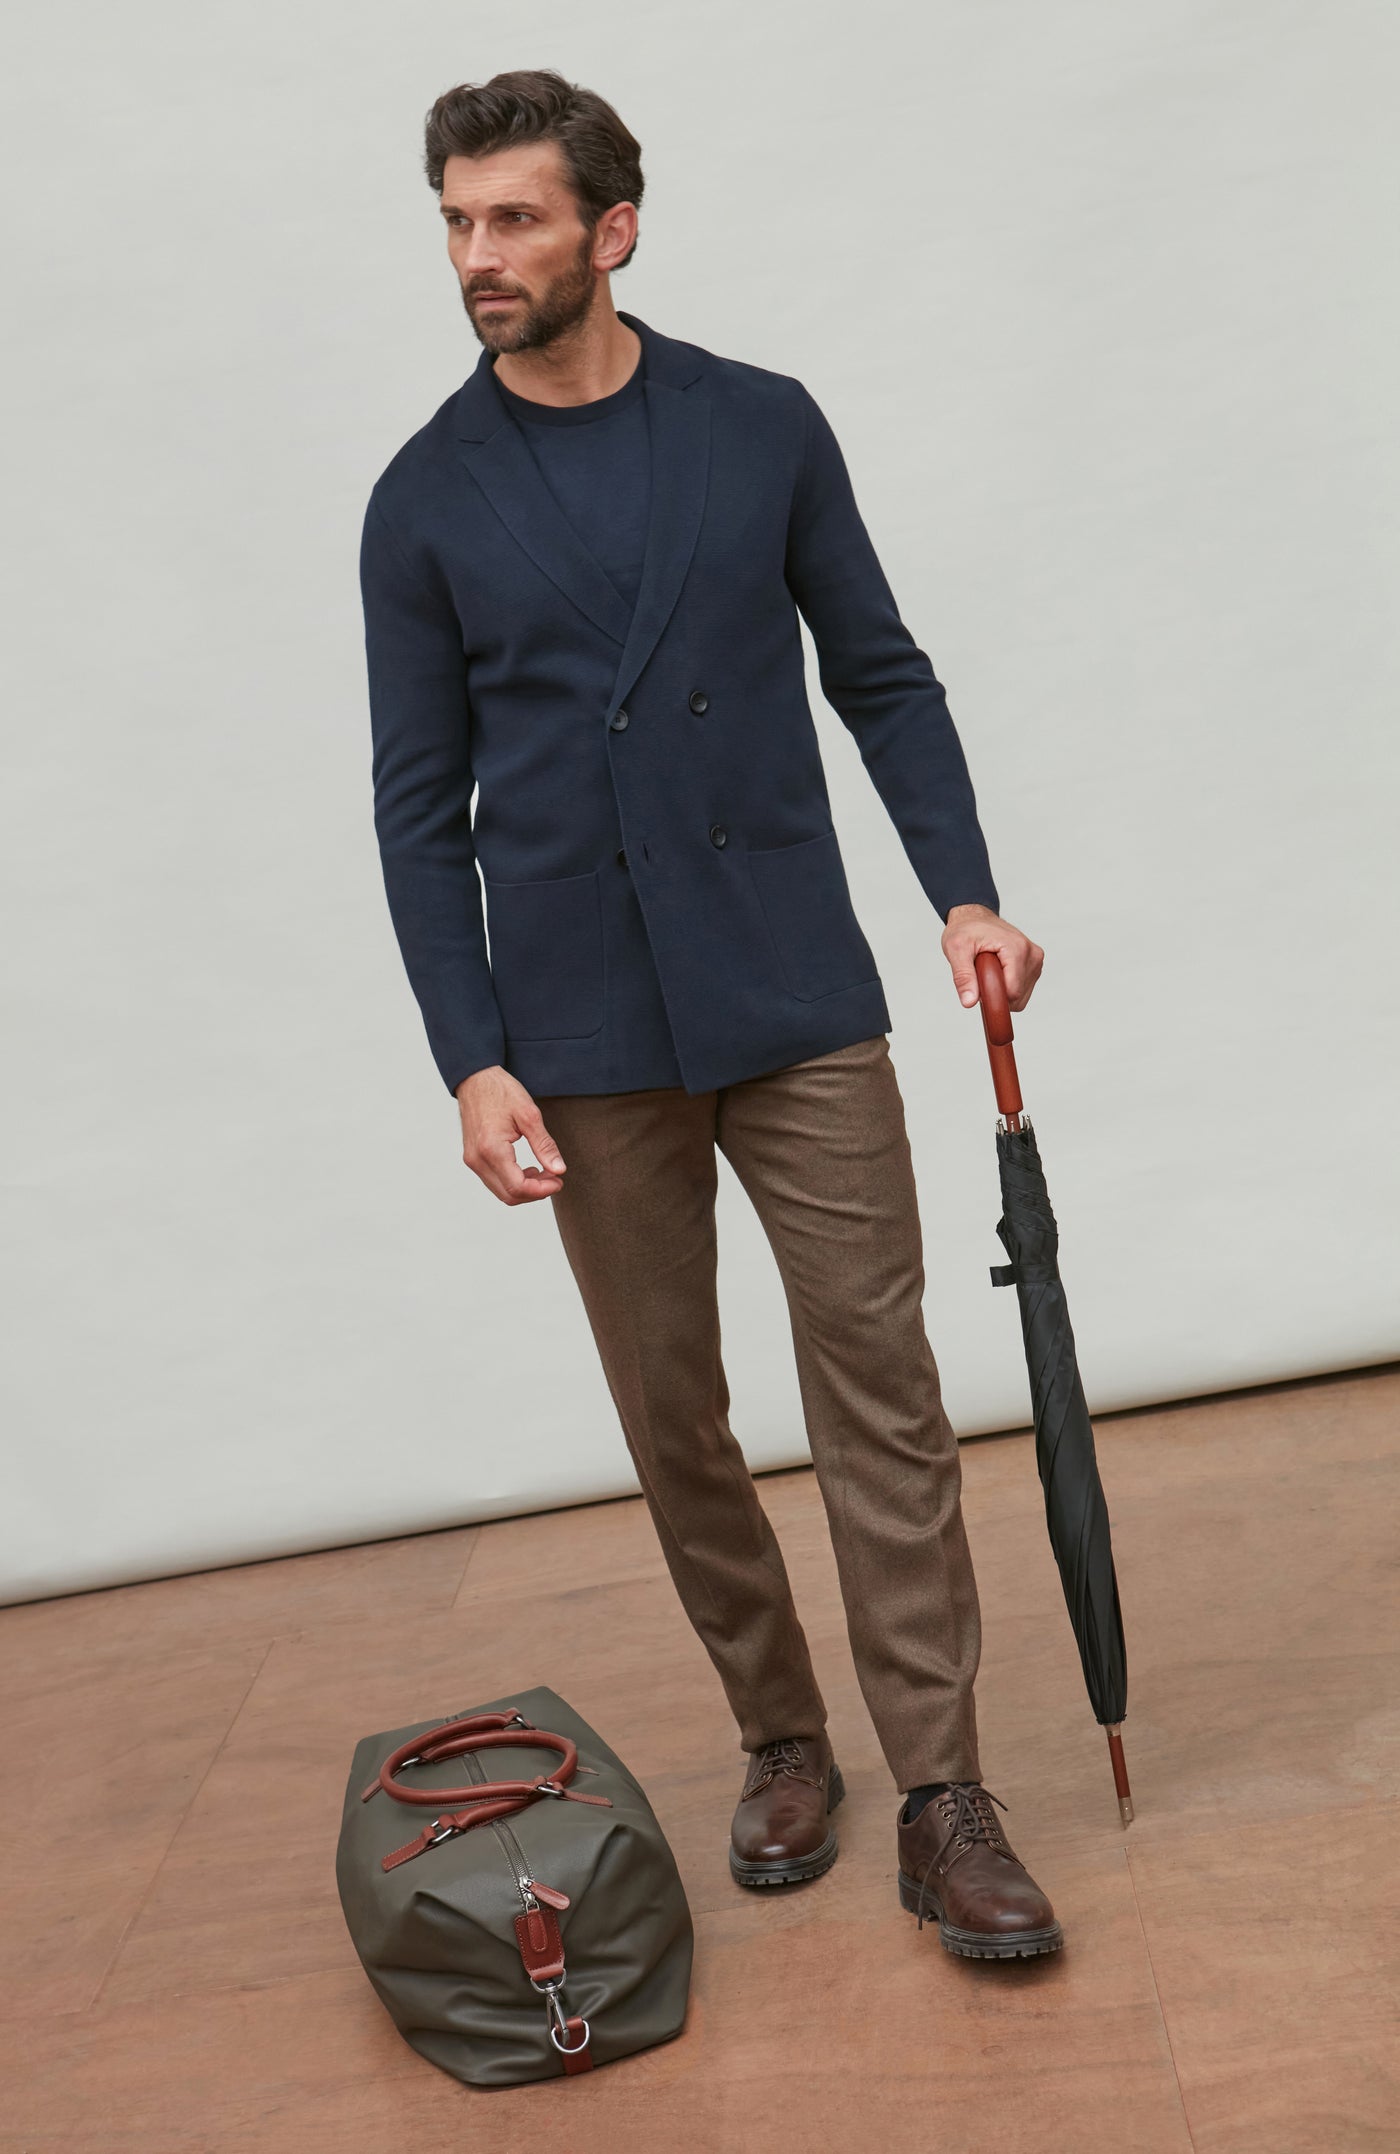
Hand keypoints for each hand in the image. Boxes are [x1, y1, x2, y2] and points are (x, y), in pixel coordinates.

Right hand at [456, 1065, 566, 1204]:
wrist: (475, 1079)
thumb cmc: (500, 1091)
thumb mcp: (529, 1114)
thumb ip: (544, 1145)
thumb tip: (559, 1169)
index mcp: (491, 1149)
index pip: (518, 1187)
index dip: (542, 1190)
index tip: (559, 1180)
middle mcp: (477, 1160)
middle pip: (509, 1196)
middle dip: (536, 1192)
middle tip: (555, 1178)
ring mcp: (473, 1160)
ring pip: (501, 1191)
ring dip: (525, 1188)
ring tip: (544, 1171)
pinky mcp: (473, 1158)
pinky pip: (494, 1181)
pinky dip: (513, 1181)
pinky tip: (528, 1168)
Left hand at [941, 904, 1044, 1013]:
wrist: (975, 917)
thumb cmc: (966, 929)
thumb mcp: (956, 949)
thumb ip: (963, 977)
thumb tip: (969, 1002)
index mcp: (1018, 948)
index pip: (1012, 992)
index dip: (992, 996)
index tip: (976, 987)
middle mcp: (1032, 954)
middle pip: (1017, 996)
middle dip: (996, 993)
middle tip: (979, 974)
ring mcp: (1035, 960)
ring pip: (1020, 996)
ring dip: (1001, 990)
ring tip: (987, 971)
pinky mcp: (1034, 965)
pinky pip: (1022, 991)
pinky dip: (1007, 987)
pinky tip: (997, 972)